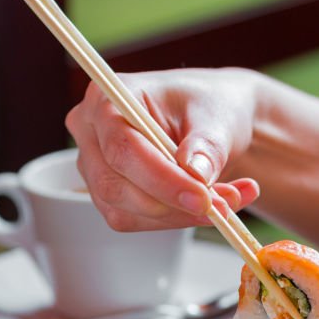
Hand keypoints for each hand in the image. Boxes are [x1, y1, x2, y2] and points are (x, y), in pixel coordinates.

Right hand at [66, 68, 261, 230]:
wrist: (213, 122)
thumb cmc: (208, 106)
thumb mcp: (217, 117)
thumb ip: (207, 146)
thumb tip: (197, 175)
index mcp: (107, 97)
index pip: (122, 147)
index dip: (161, 179)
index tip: (203, 198)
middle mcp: (91, 132)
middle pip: (114, 186)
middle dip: (172, 205)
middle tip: (222, 207)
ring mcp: (95, 167)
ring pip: (126, 212)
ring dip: (181, 215)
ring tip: (228, 201)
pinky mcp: (110, 195)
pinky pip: (137, 221)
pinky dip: (179, 219)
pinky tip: (210, 206)